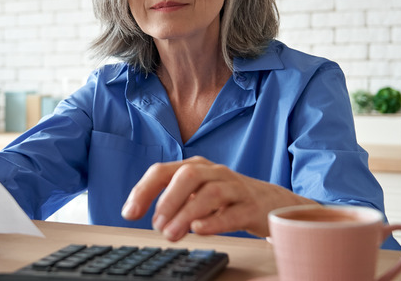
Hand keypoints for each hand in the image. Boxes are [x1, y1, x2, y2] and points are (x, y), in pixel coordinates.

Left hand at [120, 156, 316, 240]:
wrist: (271, 202)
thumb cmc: (227, 198)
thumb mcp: (196, 193)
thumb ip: (172, 200)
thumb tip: (144, 214)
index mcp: (195, 167)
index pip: (163, 171)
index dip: (143, 190)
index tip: (129, 213)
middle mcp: (214, 172)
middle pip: (188, 175)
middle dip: (168, 199)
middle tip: (156, 225)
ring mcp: (235, 188)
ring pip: (211, 193)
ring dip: (187, 213)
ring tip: (172, 234)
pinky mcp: (251, 207)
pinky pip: (234, 212)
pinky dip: (215, 221)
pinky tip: (199, 229)